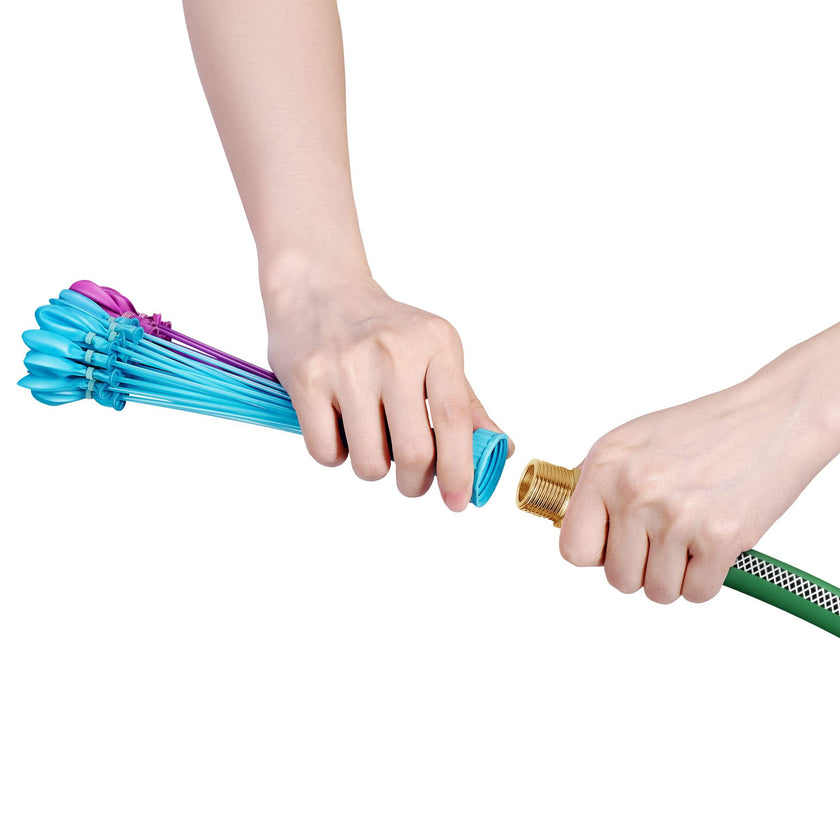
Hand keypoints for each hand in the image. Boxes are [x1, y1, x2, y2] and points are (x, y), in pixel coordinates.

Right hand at [261, 260, 510, 510]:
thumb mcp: (434, 351)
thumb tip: (498, 449)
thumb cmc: (383, 329)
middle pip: (415, 451)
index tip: (459, 501)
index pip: (454, 419)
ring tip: (369, 440)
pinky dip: (335, 455)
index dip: (460, 469)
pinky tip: (337, 426)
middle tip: (411, 482)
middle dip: (415, 483)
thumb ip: (464, 403)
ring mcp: (347, 364)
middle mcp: (393, 351)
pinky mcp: (307, 378)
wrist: (319, 286)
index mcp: (435, 343)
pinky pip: (326, 452)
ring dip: (372, 468)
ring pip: (369, 461)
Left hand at [559, 326, 839, 601]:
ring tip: (688, 537)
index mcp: (606, 466)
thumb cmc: (704, 429)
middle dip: (640, 567)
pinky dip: (706, 579)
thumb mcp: (632, 441)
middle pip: (618, 578)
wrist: (773, 417)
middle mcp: (635, 491)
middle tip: (661, 539)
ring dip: (674, 575)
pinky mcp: (719, 538)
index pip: (573, 548)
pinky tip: (711, 545)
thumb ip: (598, 482)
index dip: (595, 553)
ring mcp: (676, 517)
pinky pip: (697, 593)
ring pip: (658, 591)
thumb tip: (570, 521)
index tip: (612, 544)